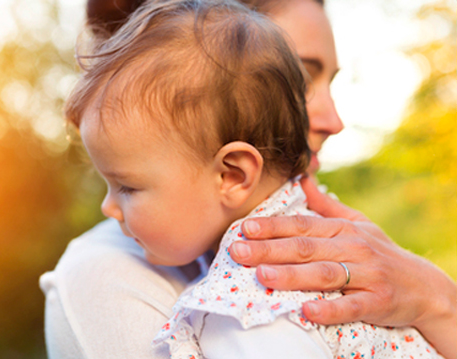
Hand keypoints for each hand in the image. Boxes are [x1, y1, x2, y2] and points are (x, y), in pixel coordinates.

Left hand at [229, 176, 456, 358]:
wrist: (425, 286)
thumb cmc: (380, 252)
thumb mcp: (357, 223)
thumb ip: (325, 206)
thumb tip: (301, 179)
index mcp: (342, 229)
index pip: (301, 225)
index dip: (272, 226)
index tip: (244, 228)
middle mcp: (353, 248)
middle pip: (305, 247)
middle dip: (268, 249)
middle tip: (238, 251)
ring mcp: (366, 274)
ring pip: (323, 274)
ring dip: (291, 275)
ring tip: (262, 275)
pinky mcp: (377, 301)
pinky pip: (350, 305)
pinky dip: (329, 309)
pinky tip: (307, 312)